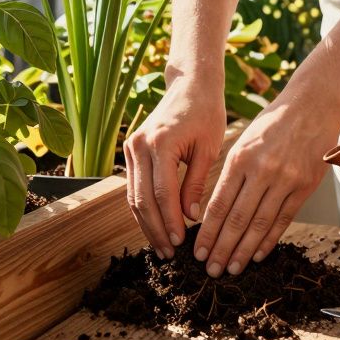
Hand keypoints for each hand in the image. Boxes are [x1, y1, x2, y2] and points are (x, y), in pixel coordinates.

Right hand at [123, 78, 226, 258]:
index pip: (163, 194)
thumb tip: (190, 219)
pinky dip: (143, 208)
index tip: (181, 244)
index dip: (171, 222)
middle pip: (142, 199)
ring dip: (146, 223)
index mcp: (161, 144)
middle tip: (169, 254)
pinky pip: (133, 186)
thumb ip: (196, 185)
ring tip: (161, 246)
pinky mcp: (130, 149)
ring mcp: (131, 147)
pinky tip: (155, 225)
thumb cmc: (206, 114)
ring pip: (133, 196)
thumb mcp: (209, 150)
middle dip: (156, 229)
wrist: (190, 85)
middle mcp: (140, 146)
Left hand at [194, 102, 335, 276]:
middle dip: (222, 249)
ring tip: (232, 269)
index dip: (208, 233)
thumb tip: (214, 211)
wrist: (313, 107)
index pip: (219, 205)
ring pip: (260, 224)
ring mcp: (285, 181)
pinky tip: (257, 255)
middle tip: (211, 270)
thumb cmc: (273, 124)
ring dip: (244, 251)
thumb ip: (231, 174)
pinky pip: (283, 220)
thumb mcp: (244, 142)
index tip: (198, 252)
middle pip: (237, 220)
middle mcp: (262, 172)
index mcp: (240, 159)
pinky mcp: (305, 187)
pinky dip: (269, 240)